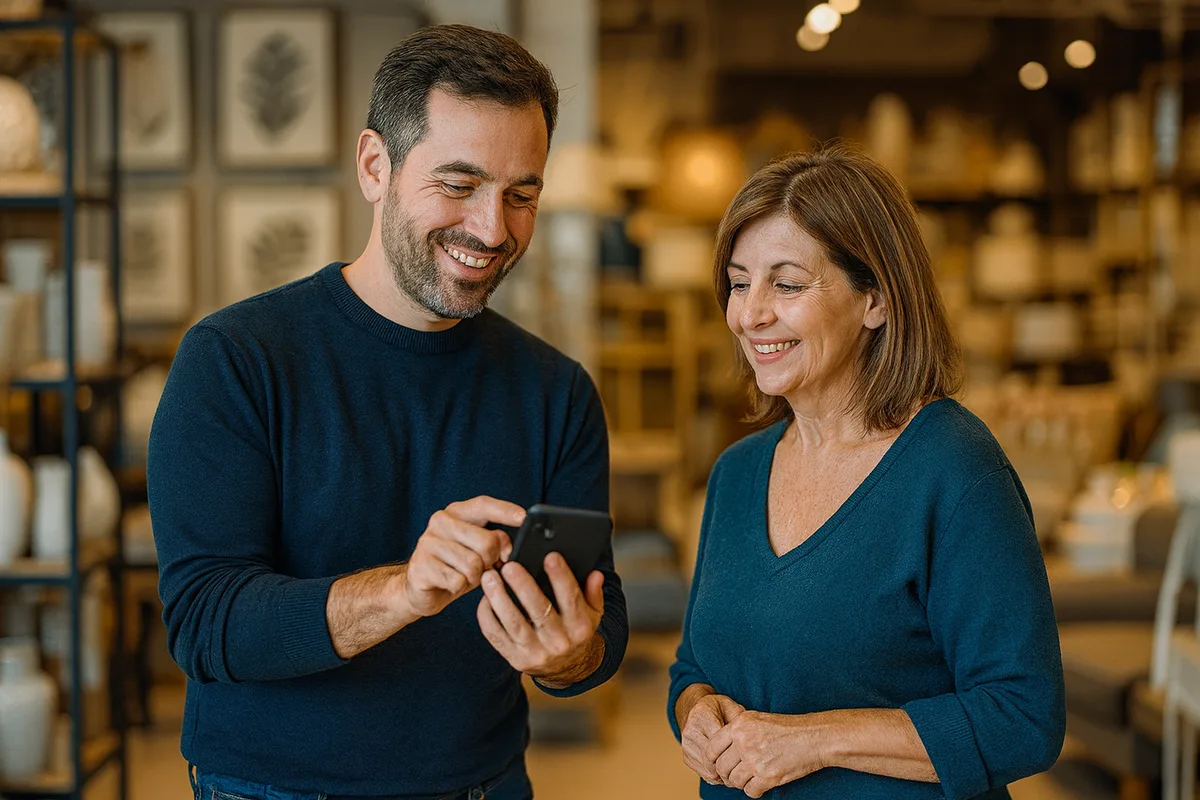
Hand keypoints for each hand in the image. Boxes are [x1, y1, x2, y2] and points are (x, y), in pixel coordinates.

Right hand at [402, 496, 523, 617]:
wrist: (419, 588)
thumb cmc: (454, 566)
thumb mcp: (479, 551)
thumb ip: (495, 542)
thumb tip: (509, 549)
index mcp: (456, 512)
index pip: (483, 505)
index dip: (505, 511)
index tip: (524, 517)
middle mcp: (440, 522)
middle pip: (487, 542)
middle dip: (490, 561)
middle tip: (481, 568)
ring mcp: (427, 542)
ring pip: (473, 565)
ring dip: (474, 577)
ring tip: (464, 576)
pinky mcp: (420, 566)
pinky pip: (457, 580)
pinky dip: (459, 587)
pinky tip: (450, 584)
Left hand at [477, 552, 603, 680]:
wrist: (567, 670)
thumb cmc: (576, 632)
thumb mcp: (593, 614)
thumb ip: (593, 593)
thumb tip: (595, 574)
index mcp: (580, 627)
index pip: (571, 599)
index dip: (561, 577)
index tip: (550, 557)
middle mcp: (559, 642)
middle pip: (539, 611)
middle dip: (523, 586)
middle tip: (510, 566)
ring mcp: (535, 653)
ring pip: (514, 624)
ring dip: (499, 599)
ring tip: (489, 578)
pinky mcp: (515, 659)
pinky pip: (497, 637)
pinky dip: (488, 617)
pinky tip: (484, 599)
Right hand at [681, 693, 744, 784]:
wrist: (697, 711)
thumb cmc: (718, 709)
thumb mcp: (731, 707)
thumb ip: (739, 720)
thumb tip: (749, 737)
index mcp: (702, 715)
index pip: (719, 741)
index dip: (735, 750)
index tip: (747, 754)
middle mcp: (690, 730)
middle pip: (713, 758)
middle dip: (730, 764)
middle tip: (746, 767)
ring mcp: (686, 745)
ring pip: (709, 769)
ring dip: (724, 772)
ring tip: (738, 767)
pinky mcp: (686, 757)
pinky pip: (704, 773)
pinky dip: (717, 774)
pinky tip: (726, 767)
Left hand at [706, 711, 825, 797]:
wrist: (812, 738)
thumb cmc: (786, 728)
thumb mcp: (756, 719)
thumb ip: (737, 731)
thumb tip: (718, 747)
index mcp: (739, 726)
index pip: (711, 748)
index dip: (712, 760)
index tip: (717, 764)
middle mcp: (744, 742)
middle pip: (721, 767)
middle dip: (727, 774)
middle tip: (735, 774)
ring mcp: (755, 760)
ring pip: (734, 781)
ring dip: (740, 782)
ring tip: (750, 777)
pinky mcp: (767, 776)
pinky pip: (750, 791)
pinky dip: (754, 790)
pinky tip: (761, 783)